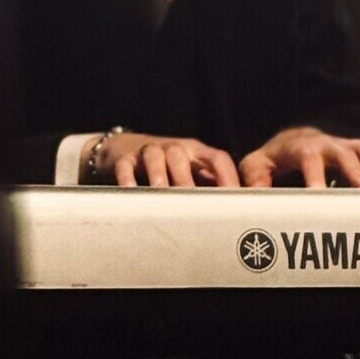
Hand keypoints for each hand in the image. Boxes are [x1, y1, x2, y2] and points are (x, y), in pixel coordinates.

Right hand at [98, 132, 239, 187]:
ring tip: (162, 192)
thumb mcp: (192, 170)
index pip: (217, 158)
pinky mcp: (125, 158)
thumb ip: (210, 185)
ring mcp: (149, 150)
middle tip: (193, 200)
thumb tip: (234, 210)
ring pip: (156, 156)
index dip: (227, 174)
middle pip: (183, 157)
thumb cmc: (168, 166)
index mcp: (197, 153)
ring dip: (159, 174)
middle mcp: (175, 148)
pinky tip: (132, 191)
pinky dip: (128, 178)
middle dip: (188, 178)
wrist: (125, 148)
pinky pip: (125, 166)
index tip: (234, 195)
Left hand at [239, 127, 359, 188]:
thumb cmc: (275, 157)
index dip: (315, 176)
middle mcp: (326, 143)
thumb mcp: (256, 165)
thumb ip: (254, 180)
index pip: (309, 158)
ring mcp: (344, 145)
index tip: (319, 194)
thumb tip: (255, 198)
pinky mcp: (357, 150)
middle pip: (344, 153)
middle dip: (355, 170)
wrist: (294, 138)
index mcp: (301, 147)